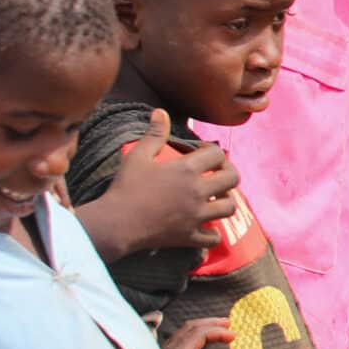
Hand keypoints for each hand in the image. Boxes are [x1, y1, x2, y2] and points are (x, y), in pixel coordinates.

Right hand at [78, 110, 238, 259]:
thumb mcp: (138, 156)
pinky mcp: (190, 236)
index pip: (217, 154)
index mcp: (187, 170)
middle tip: (219, 173)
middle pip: (233, 179)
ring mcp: (197, 216)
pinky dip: (213, 232)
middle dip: (229, 172)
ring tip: (217, 197)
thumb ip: (154, 134)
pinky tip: (206, 226)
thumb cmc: (126, 187)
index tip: (204, 153)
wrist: (116, 223)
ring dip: (226, 201)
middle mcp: (198, 192)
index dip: (214, 151)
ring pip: (230, 207)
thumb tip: (161, 111)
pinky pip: (214, 237)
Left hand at [157, 314, 241, 348]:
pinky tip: (196, 344)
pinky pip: (178, 340)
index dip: (218, 332)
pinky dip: (192, 335)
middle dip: (210, 323)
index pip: (200, 333)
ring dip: (201, 328)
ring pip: (183, 332)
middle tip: (227, 323)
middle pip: (191, 327)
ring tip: (215, 330)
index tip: (233, 336)